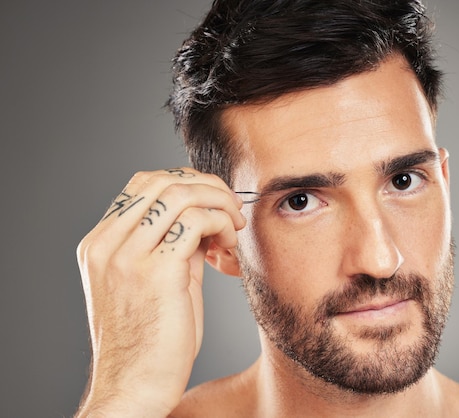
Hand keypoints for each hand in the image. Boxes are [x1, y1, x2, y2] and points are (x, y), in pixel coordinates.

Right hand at [75, 168, 245, 416]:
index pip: (143, 184)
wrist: (135, 387)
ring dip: (217, 202)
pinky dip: (221, 223)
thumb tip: (205, 220)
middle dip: (206, 185)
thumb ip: (173, 247)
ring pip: (179, 194)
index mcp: (100, 244)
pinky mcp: (154, 272)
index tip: (214, 200)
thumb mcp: (155, 283)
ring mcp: (126, 256)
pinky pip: (196, 222)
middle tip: (232, 206)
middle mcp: (107, 244)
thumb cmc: (151, 341)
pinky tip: (230, 244)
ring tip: (235, 225)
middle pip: (160, 180)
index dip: (186, 182)